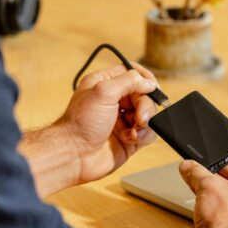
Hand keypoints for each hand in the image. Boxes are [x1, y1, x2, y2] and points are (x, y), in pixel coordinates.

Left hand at [58, 63, 157, 183]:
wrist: (74, 155)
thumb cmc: (81, 123)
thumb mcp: (104, 92)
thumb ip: (129, 81)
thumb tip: (150, 83)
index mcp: (105, 84)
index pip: (132, 73)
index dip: (145, 78)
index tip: (152, 86)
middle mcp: (114, 101)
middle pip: (144, 95)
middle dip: (145, 106)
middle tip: (140, 117)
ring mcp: (122, 120)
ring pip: (148, 114)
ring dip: (145, 122)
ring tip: (133, 131)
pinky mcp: (129, 138)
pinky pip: (147, 132)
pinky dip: (143, 135)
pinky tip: (130, 139)